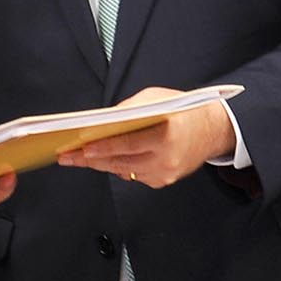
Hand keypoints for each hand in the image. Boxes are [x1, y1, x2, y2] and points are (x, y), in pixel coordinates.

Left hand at [56, 87, 233, 188]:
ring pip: (124, 171)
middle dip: (90, 159)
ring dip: (101, 164)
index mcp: (166, 135)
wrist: (213, 130)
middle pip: (120, 162)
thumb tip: (103, 121)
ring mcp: (165, 174)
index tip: (81, 149)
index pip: (128, 145)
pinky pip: (134, 176)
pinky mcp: (163, 181)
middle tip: (68, 157)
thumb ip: (130, 109)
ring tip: (78, 158)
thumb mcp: (156, 98)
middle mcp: (166, 159)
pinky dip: (119, 167)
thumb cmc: (184, 110)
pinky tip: (104, 160)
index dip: (103, 148)